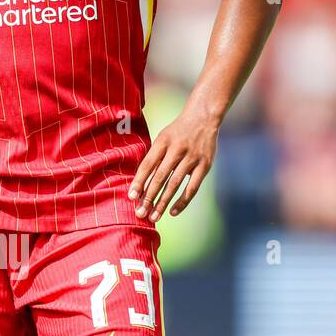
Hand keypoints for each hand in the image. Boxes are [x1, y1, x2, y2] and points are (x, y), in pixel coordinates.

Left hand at [128, 106, 219, 221]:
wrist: (204, 117)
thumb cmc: (177, 132)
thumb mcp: (162, 139)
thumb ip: (153, 158)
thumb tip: (139, 185)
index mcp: (163, 142)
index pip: (148, 165)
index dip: (139, 181)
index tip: (131, 197)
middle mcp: (177, 149)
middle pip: (160, 177)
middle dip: (149, 196)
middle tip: (140, 213)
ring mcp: (192, 158)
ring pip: (174, 184)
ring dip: (163, 202)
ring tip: (153, 217)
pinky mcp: (205, 165)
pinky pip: (192, 187)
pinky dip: (182, 201)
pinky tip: (172, 212)